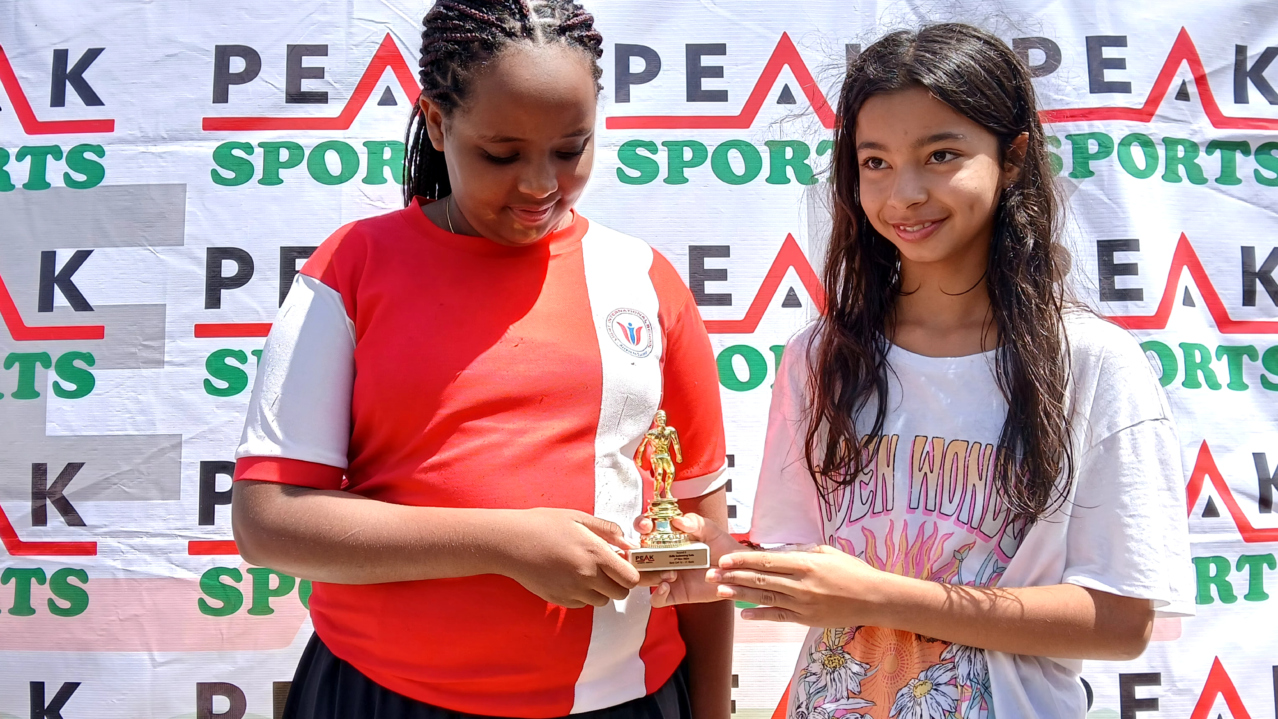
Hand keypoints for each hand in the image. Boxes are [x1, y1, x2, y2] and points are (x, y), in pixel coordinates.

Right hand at [500, 508, 641, 608]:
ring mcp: (573, 590)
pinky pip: (583, 604)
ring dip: (601, 590)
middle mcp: (587, 576)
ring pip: (602, 601)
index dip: (632, 573)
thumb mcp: (578, 517)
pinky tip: (571, 577)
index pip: (631, 578)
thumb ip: (607, 529)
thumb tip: (628, 543)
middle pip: (620, 593)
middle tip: (608, 569)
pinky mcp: (559, 599)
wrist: (510, 542)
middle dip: (619, 583)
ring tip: (587, 572)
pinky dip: (583, 595)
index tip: (624, 564)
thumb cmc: (543, 525)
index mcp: (595, 553)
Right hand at [634, 512, 742, 606]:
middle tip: (642, 551)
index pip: (646, 529)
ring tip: (669, 573)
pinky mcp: (674, 593)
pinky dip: (657, 594)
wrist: (738, 571)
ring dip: (649, 574)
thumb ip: (696, 522)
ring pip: (643, 577)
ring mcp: (666, 576)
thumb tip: (678, 521)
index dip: (641, 525)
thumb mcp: (711, 530)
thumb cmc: (723, 548)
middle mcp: (664, 556)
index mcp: (669, 538)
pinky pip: (657, 599)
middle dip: (635, 553)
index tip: (645, 526)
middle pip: (638, 554)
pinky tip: (667, 586)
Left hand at [707, 544, 894, 625]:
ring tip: (720, 591)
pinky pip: (779, 617)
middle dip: (734, 576)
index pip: (767, 560)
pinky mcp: (806, 619)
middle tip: (712, 574)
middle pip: (761, 579)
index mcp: (805, 564)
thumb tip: (777, 552)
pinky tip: (744, 614)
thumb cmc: (853, 571)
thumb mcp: (827, 552)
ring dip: (740, 594)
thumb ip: (801, 552)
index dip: (743, 559)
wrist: (874, 599)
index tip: (724, 558)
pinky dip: (760, 615)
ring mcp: (803, 604)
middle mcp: (801, 584)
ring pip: (765, 598)